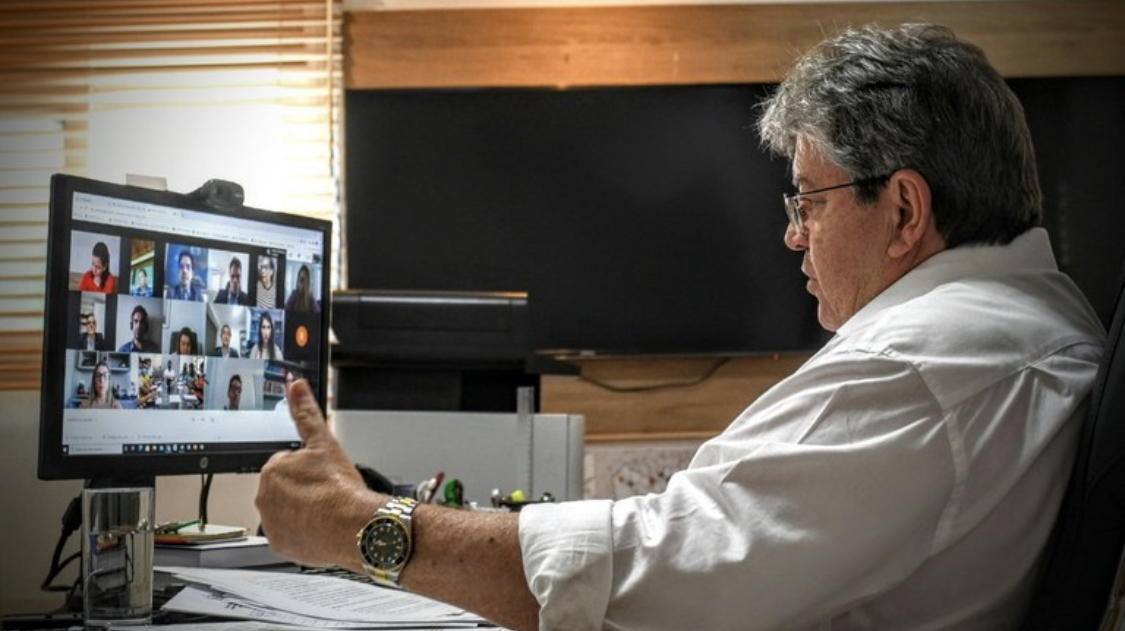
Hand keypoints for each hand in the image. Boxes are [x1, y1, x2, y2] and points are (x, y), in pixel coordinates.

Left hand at [256, 379, 383, 570]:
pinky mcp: (279, 544)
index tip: (323, 478)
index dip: (308, 470)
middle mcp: (264, 497)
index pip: (287, 466)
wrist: (353, 527)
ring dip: (301, 511)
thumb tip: (296, 387)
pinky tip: (319, 528)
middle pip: (284, 490)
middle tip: (326, 494)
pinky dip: (301, 532)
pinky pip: (288, 535)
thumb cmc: (340, 489)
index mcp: (272, 470)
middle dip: (302, 490)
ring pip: (285, 512)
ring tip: (325, 511)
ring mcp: (271, 523)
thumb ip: (306, 413)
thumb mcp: (325, 442)